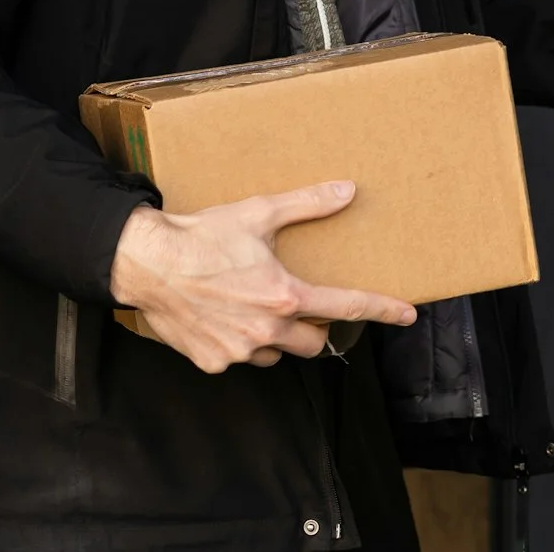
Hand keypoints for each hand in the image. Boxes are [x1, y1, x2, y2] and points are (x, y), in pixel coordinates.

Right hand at [107, 180, 416, 372]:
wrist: (145, 263)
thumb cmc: (201, 237)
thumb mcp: (258, 213)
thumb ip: (307, 205)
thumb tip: (346, 191)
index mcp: (285, 296)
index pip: (347, 306)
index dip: (382, 310)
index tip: (407, 315)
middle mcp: (267, 331)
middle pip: (314, 342)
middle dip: (313, 326)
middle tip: (296, 304)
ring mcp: (239, 351)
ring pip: (277, 354)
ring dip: (275, 337)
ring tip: (252, 307)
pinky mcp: (213, 362)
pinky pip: (240, 358)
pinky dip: (239, 343)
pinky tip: (223, 317)